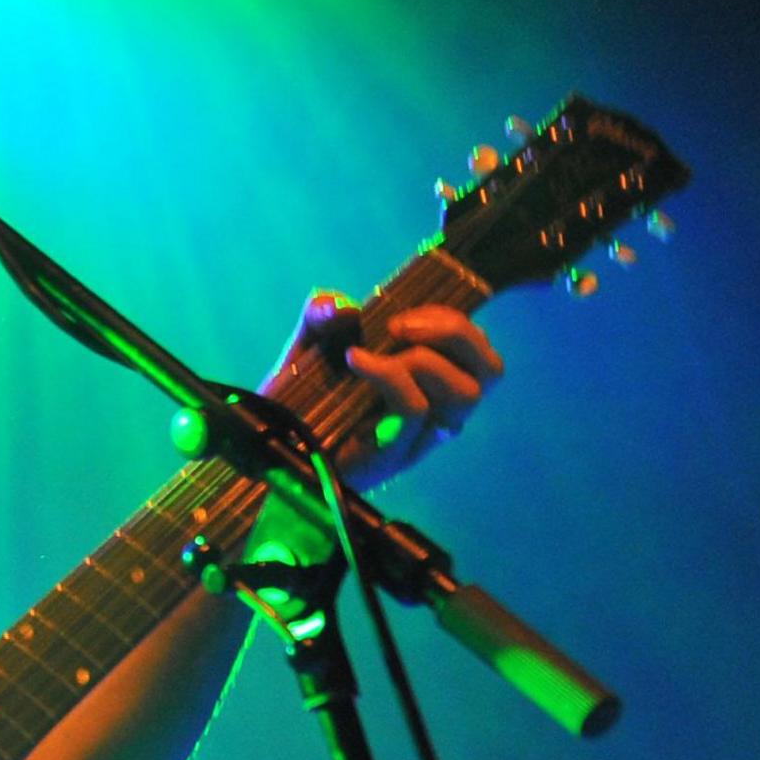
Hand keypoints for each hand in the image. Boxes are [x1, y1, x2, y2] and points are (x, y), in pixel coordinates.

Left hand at [294, 291, 504, 490]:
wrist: (267, 445)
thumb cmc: (300, 397)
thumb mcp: (311, 343)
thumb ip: (323, 314)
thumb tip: (339, 305)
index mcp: (432, 381)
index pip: (479, 349)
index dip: (454, 320)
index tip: (402, 310)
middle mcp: (439, 410)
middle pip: (492, 370)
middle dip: (453, 332)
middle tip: (398, 325)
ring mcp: (421, 436)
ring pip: (466, 392)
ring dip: (425, 359)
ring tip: (372, 351)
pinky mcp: (396, 454)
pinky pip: (416, 408)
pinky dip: (389, 375)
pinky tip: (354, 362)